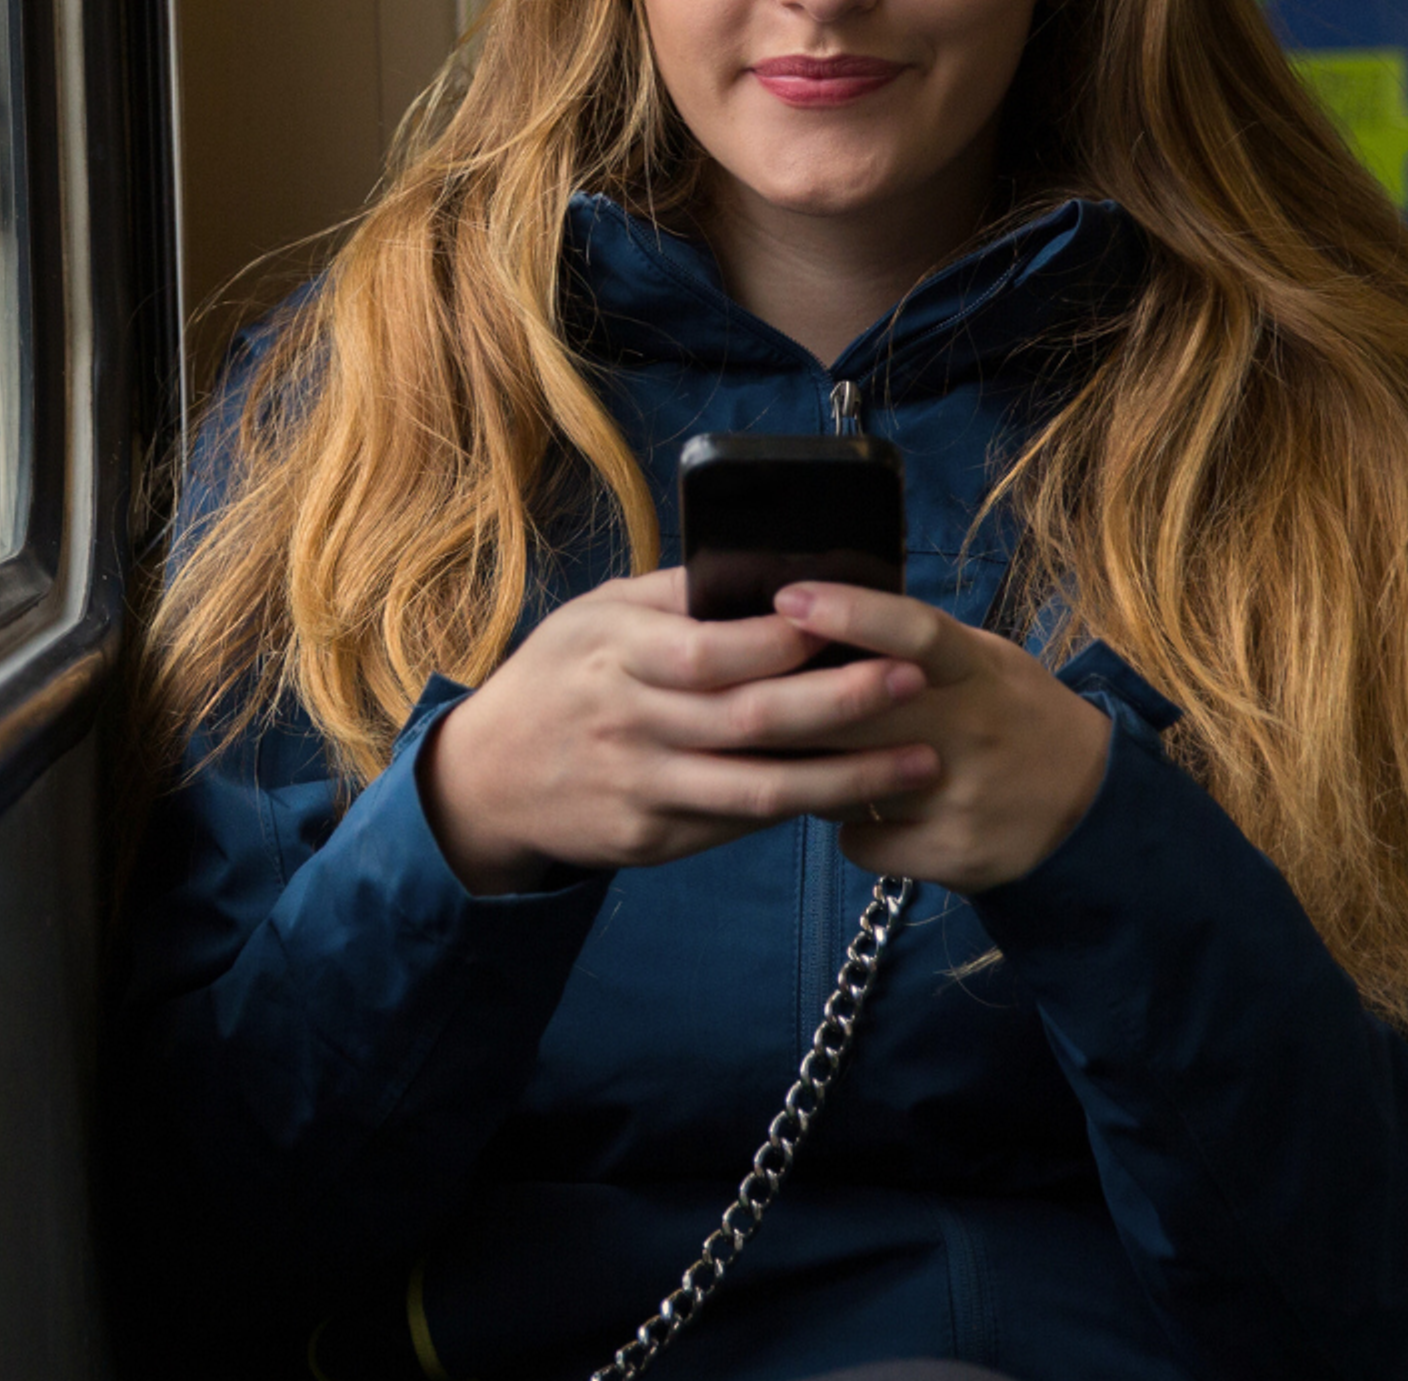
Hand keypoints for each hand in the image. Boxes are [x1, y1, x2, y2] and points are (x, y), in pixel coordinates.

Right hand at [416, 566, 942, 895]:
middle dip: (844, 700)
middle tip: (914, 679)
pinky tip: (855, 791)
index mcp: (615, 654)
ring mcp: (641, 788)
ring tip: (922, 760)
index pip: (716, 648)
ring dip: (851, 777)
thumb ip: (672, 596)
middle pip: (752, 718)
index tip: (858, 617)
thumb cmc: (554, 678)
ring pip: (761, 790)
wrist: (486, 780)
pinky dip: (801, 807)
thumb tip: (765, 567)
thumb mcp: (592, 616)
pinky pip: (739, 823)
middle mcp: (629, 724)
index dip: (792, 636)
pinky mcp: (651, 840)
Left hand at [775, 581, 1112, 893]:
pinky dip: (848, 828)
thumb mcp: (982, 661)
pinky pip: (859, 841)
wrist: (1088, 808)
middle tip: (735, 694)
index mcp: (977, 671)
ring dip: (810, 770)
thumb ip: (913, 642)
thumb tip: (818, 610)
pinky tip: (863, 812)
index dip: (850, 612)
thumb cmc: (1012, 715)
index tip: (787, 597)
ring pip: (843, 782)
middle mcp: (971, 731)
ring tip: (811, 756)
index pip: (915, 631)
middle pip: (855, 713)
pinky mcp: (952, 855)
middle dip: (784, 705)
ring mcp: (961, 798)